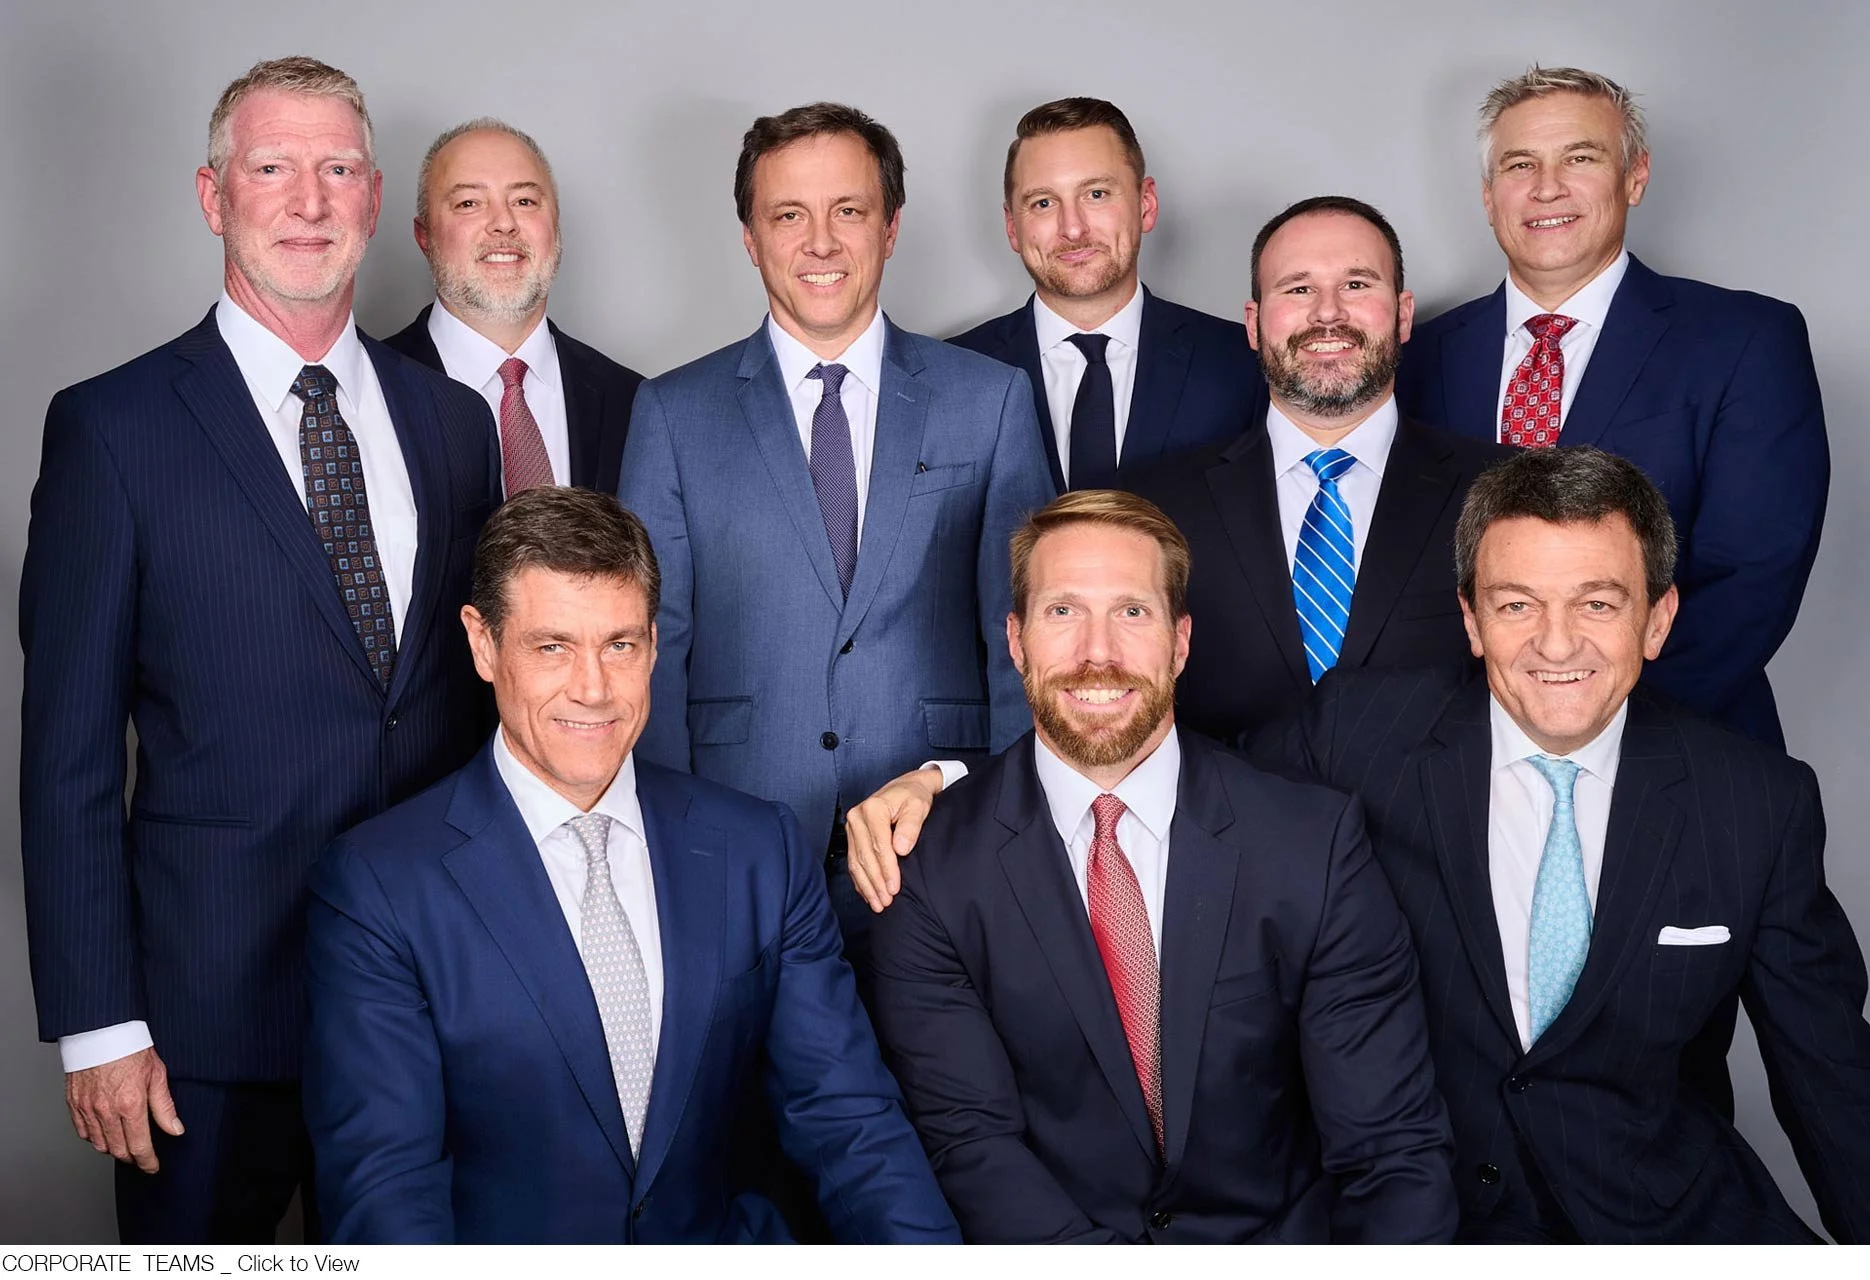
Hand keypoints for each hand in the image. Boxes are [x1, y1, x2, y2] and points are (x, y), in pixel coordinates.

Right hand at [65, 1046, 183, 1172]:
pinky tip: (106, 1133)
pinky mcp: (74, 1104)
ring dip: (114, 1149)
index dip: (147, 1161)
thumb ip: (165, 1107)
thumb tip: (175, 1130)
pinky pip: (83, 1132)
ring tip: (126, 1145)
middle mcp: (106, 1111)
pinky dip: (95, 1138)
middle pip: (118, 1150)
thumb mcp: (157, 1075)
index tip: (153, 1167)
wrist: (101, 1031)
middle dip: (132, 1158)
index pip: (139, 1146)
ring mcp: (87, 1108)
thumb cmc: (132, 1048)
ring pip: (99, 1144)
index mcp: (130, 1104)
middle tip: (142, 1157)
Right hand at [844, 767, 944, 912]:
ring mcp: (852, 827)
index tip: (894, 888)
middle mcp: (857, 817)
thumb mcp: (919, 806)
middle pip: (865, 857)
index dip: (887, 870)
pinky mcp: (852, 835)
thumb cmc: (914, 796)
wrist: (907, 787)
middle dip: (875, 882)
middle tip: (885, 902)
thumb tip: (901, 848)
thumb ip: (910, 826)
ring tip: (877, 903)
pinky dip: (860, 880)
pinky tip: (868, 893)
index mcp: (873, 808)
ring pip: (856, 862)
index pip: (879, 846)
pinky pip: (853, 861)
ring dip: (866, 885)